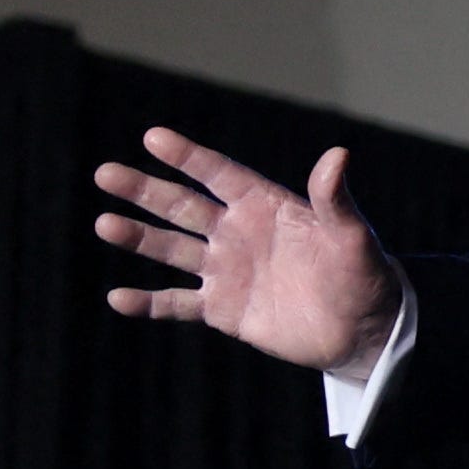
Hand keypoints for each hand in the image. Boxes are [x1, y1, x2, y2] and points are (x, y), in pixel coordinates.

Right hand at [91, 126, 398, 371]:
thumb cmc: (364, 276)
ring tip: (104, 224)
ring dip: (138, 238)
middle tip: (105, 174)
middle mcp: (239, 233)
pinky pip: (177, 304)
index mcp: (266, 207)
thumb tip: (338, 154)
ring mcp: (228, 271)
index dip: (188, 156)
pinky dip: (148, 303)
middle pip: (182, 206)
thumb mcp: (351, 236)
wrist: (363, 332)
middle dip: (144, 190)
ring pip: (172, 250)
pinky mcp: (224, 309)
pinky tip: (118, 297)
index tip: (153, 137)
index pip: (219, 174)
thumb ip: (335, 199)